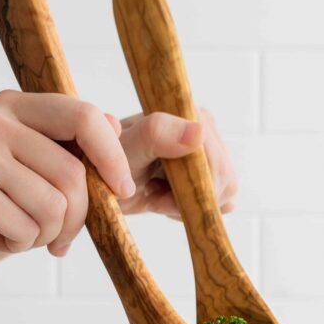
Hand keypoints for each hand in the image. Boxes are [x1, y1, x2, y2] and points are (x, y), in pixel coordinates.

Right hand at [0, 90, 134, 266]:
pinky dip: (17, 246)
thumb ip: (55, 142)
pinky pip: (26, 230)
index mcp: (12, 106)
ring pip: (55, 209)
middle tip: (58, 240)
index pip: (85, 117)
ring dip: (44, 237)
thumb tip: (113, 121)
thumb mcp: (11, 157)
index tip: (123, 189)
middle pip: (75, 176)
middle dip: (77, 220)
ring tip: (17, 234)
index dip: (113, 156)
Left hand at [116, 109, 236, 218]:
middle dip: (186, 199)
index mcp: (193, 115)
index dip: (190, 191)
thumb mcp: (126, 147)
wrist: (101, 176)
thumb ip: (157, 134)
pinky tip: (169, 198)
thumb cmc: (108, 161)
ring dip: (186, 205)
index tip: (155, 192)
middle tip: (153, 194)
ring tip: (157, 193)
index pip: (216, 167)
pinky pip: (219, 202)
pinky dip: (192, 209)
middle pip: (222, 183)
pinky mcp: (212, 172)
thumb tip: (199, 132)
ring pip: (221, 196)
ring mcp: (212, 150)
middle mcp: (207, 128)